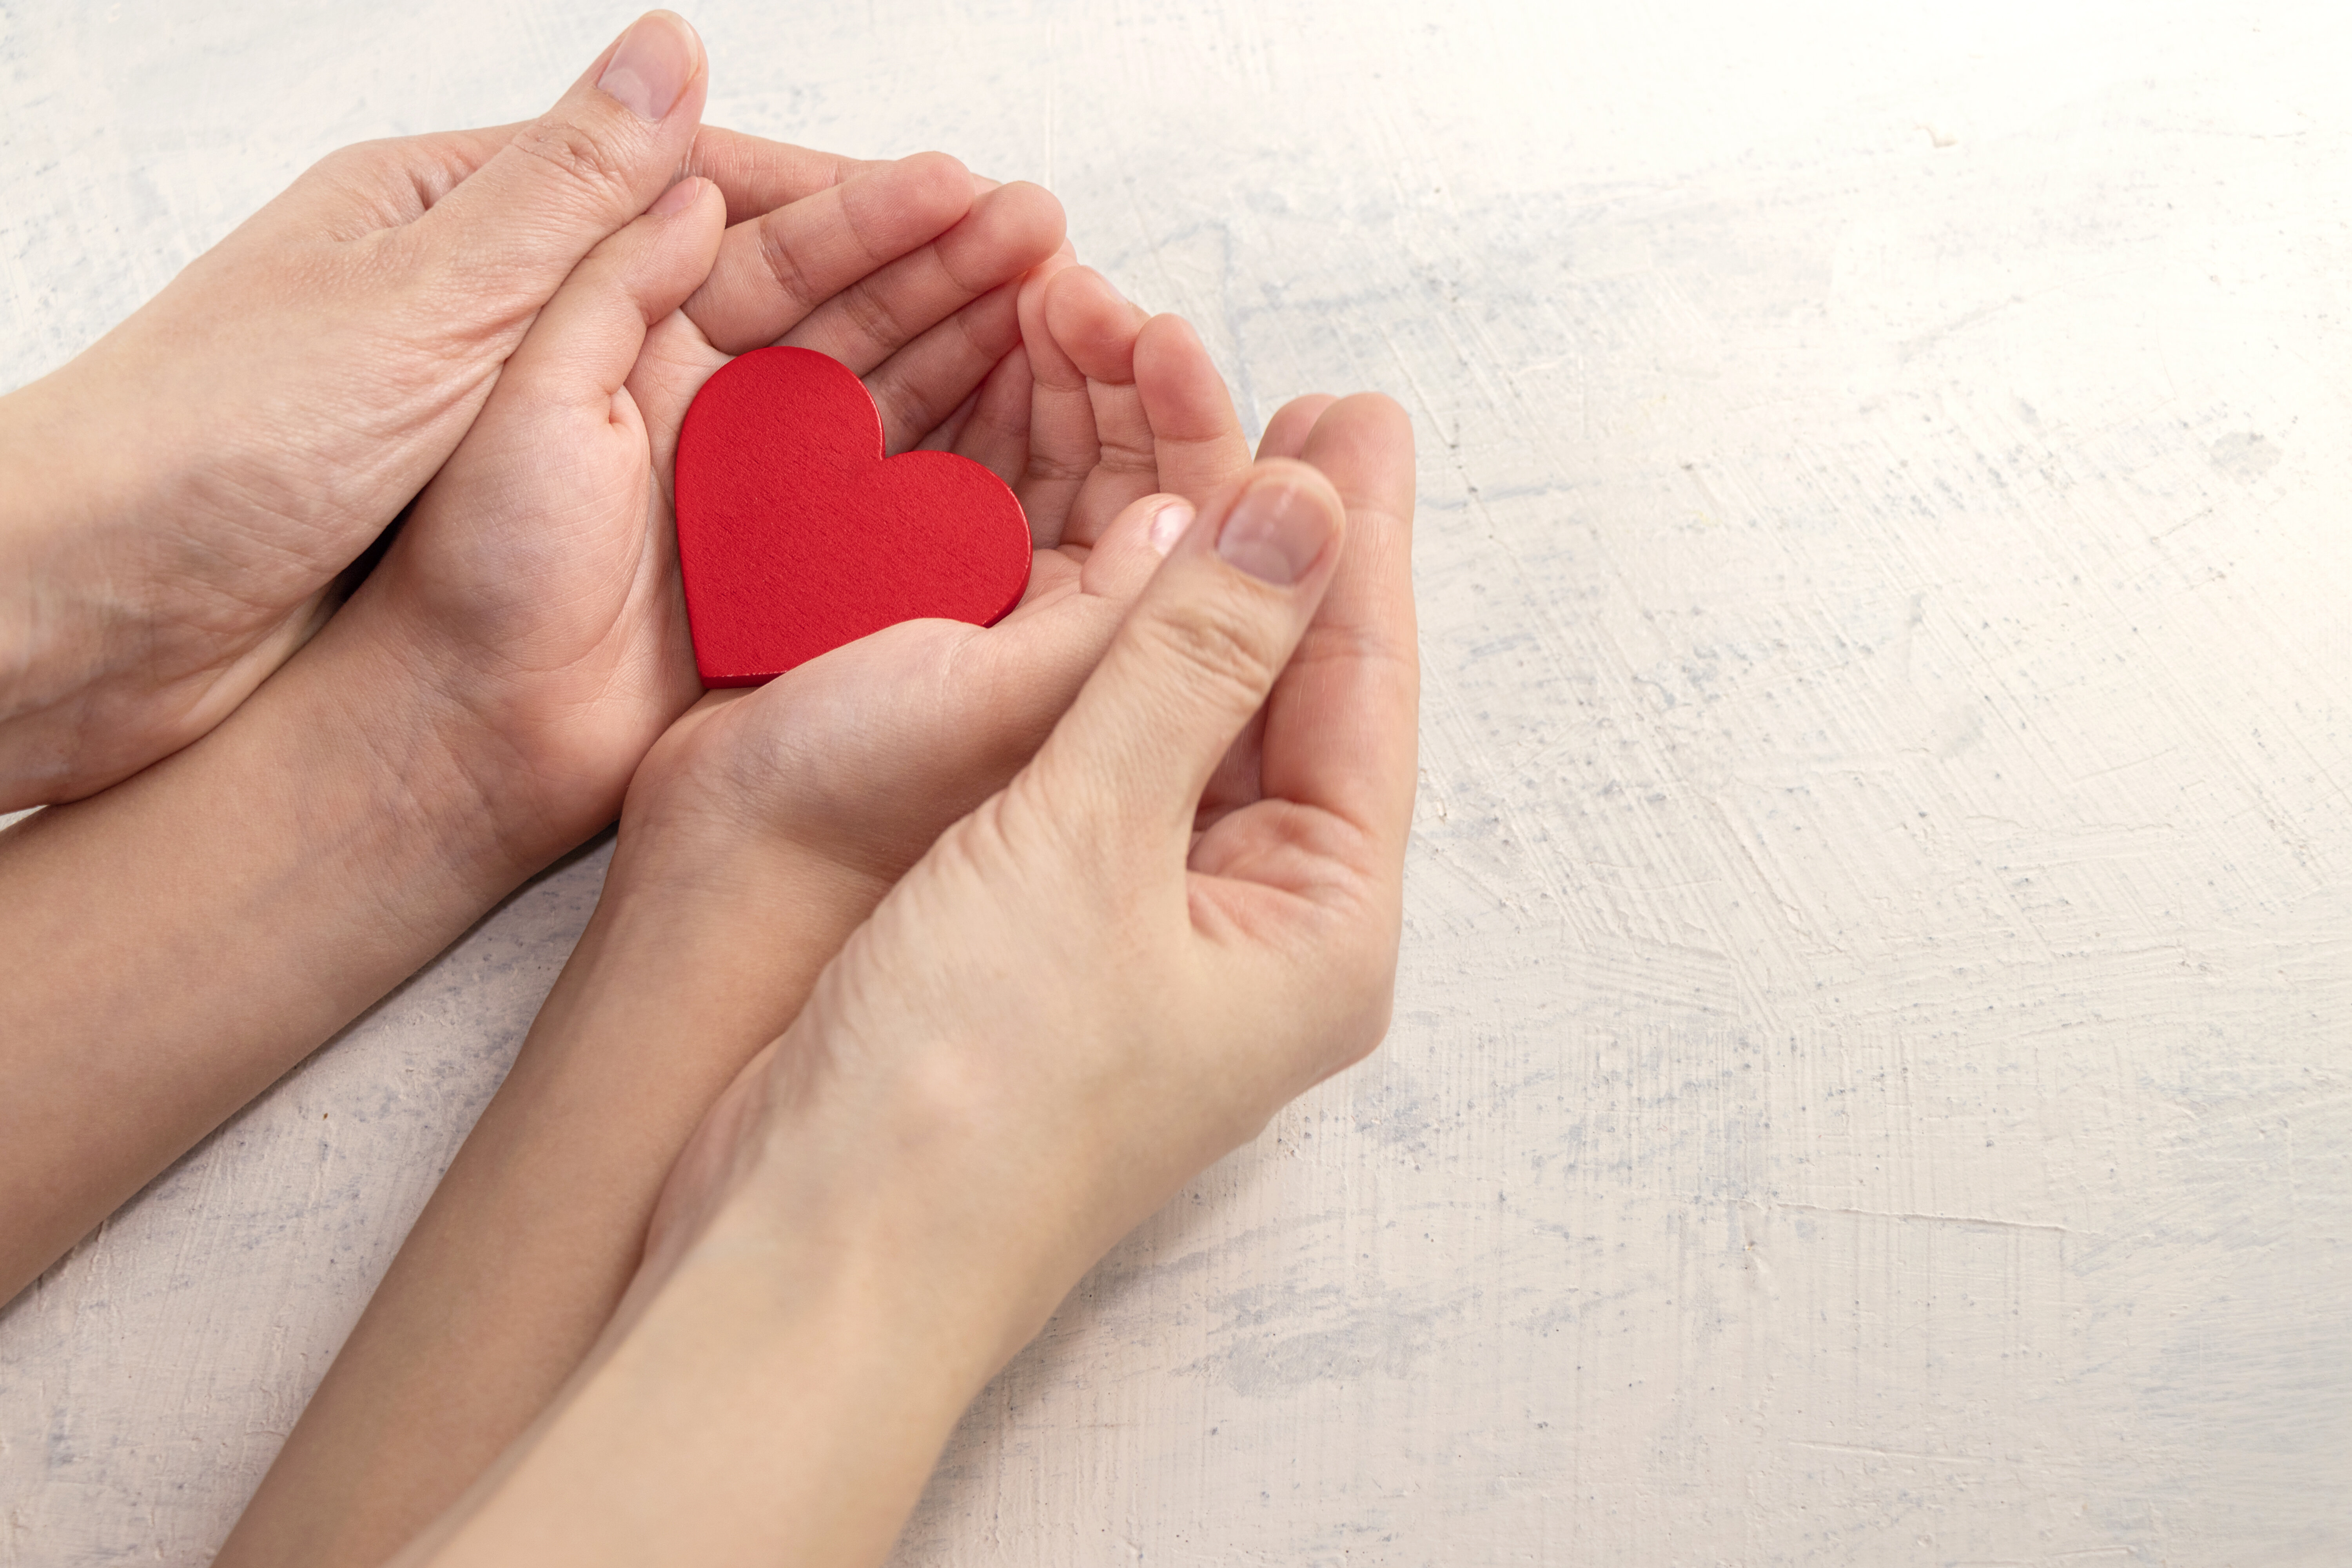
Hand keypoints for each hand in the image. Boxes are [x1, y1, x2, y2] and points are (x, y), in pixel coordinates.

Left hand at [0, 11, 994, 808]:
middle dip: (916, 270)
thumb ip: (568, 195)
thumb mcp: (414, 296)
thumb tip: (675, 58)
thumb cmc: (224, 446)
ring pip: (783, 400)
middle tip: (1044, 248)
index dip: (854, 196)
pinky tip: (949, 476)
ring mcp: (590, 453)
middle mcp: (560, 339)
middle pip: (773, 292)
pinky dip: (849, 490)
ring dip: (912, 368)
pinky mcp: (591, 559)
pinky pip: (746, 513)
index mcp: (493, 239)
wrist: (131, 636)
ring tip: (1040, 341)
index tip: (966, 198)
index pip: (714, 196)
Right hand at [207, 265, 1250, 1567]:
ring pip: (1202, 728)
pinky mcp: (1055, 938)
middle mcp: (1253, 934)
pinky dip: (1120, 671)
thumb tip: (1296, 513)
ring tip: (1225, 462)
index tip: (1354, 412)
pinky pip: (1115, 771)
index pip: (1361, 691)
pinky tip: (1119, 590)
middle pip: (1296, 704)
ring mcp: (1152, 938)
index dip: (1355, 540)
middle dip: (1295, 560)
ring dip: (1206, 601)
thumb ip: (1189, 664)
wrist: (811, 1254)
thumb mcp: (1087, 837)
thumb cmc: (963, 1089)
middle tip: (1313, 415)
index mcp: (1313, 927)